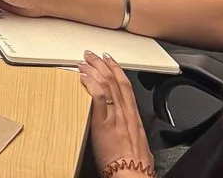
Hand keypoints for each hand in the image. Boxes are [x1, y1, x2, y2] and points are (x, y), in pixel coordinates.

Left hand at [80, 52, 152, 175]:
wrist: (132, 175)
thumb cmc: (135, 165)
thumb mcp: (139, 143)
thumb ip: (132, 130)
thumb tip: (129, 129)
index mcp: (134, 117)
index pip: (126, 86)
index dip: (117, 70)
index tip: (109, 61)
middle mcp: (125, 113)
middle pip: (114, 81)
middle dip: (102, 64)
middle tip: (92, 55)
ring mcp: (114, 117)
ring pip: (106, 85)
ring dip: (93, 70)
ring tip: (84, 61)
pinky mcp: (102, 124)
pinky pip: (98, 98)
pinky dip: (91, 84)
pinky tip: (83, 77)